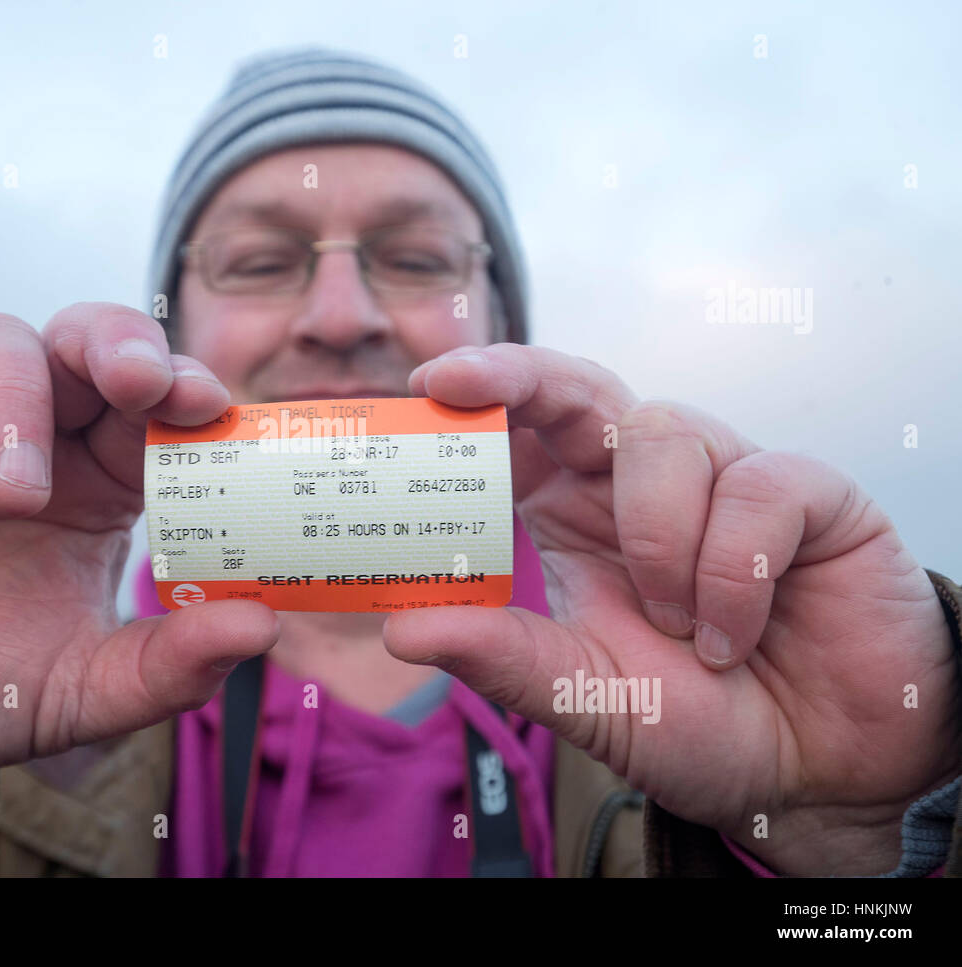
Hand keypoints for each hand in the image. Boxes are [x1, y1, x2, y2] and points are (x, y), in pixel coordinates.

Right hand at [0, 303, 279, 847]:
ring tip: (11, 494)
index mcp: (101, 485)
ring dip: (17, 403)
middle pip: (87, 340)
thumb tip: (262, 626)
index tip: (207, 403)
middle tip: (137, 383)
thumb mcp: (81, 692)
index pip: (157, 405)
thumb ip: (168, 666)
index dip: (186, 386)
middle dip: (119, 345)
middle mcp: (35, 440)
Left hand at [385, 343, 959, 875]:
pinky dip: (735, 571)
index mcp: (574, 514)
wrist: (817, 772)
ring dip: (656, 538)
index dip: (474, 396)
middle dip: (519, 375)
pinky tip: (734, 634)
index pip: (518, 429)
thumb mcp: (584, 695)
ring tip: (678, 630)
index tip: (422, 388)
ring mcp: (725, 479)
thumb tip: (403, 630)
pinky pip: (758, 486)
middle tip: (462, 383)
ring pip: (662, 432)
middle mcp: (640, 484)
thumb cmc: (694, 721)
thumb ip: (504, 659)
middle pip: (579, 386)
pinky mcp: (810, 494)